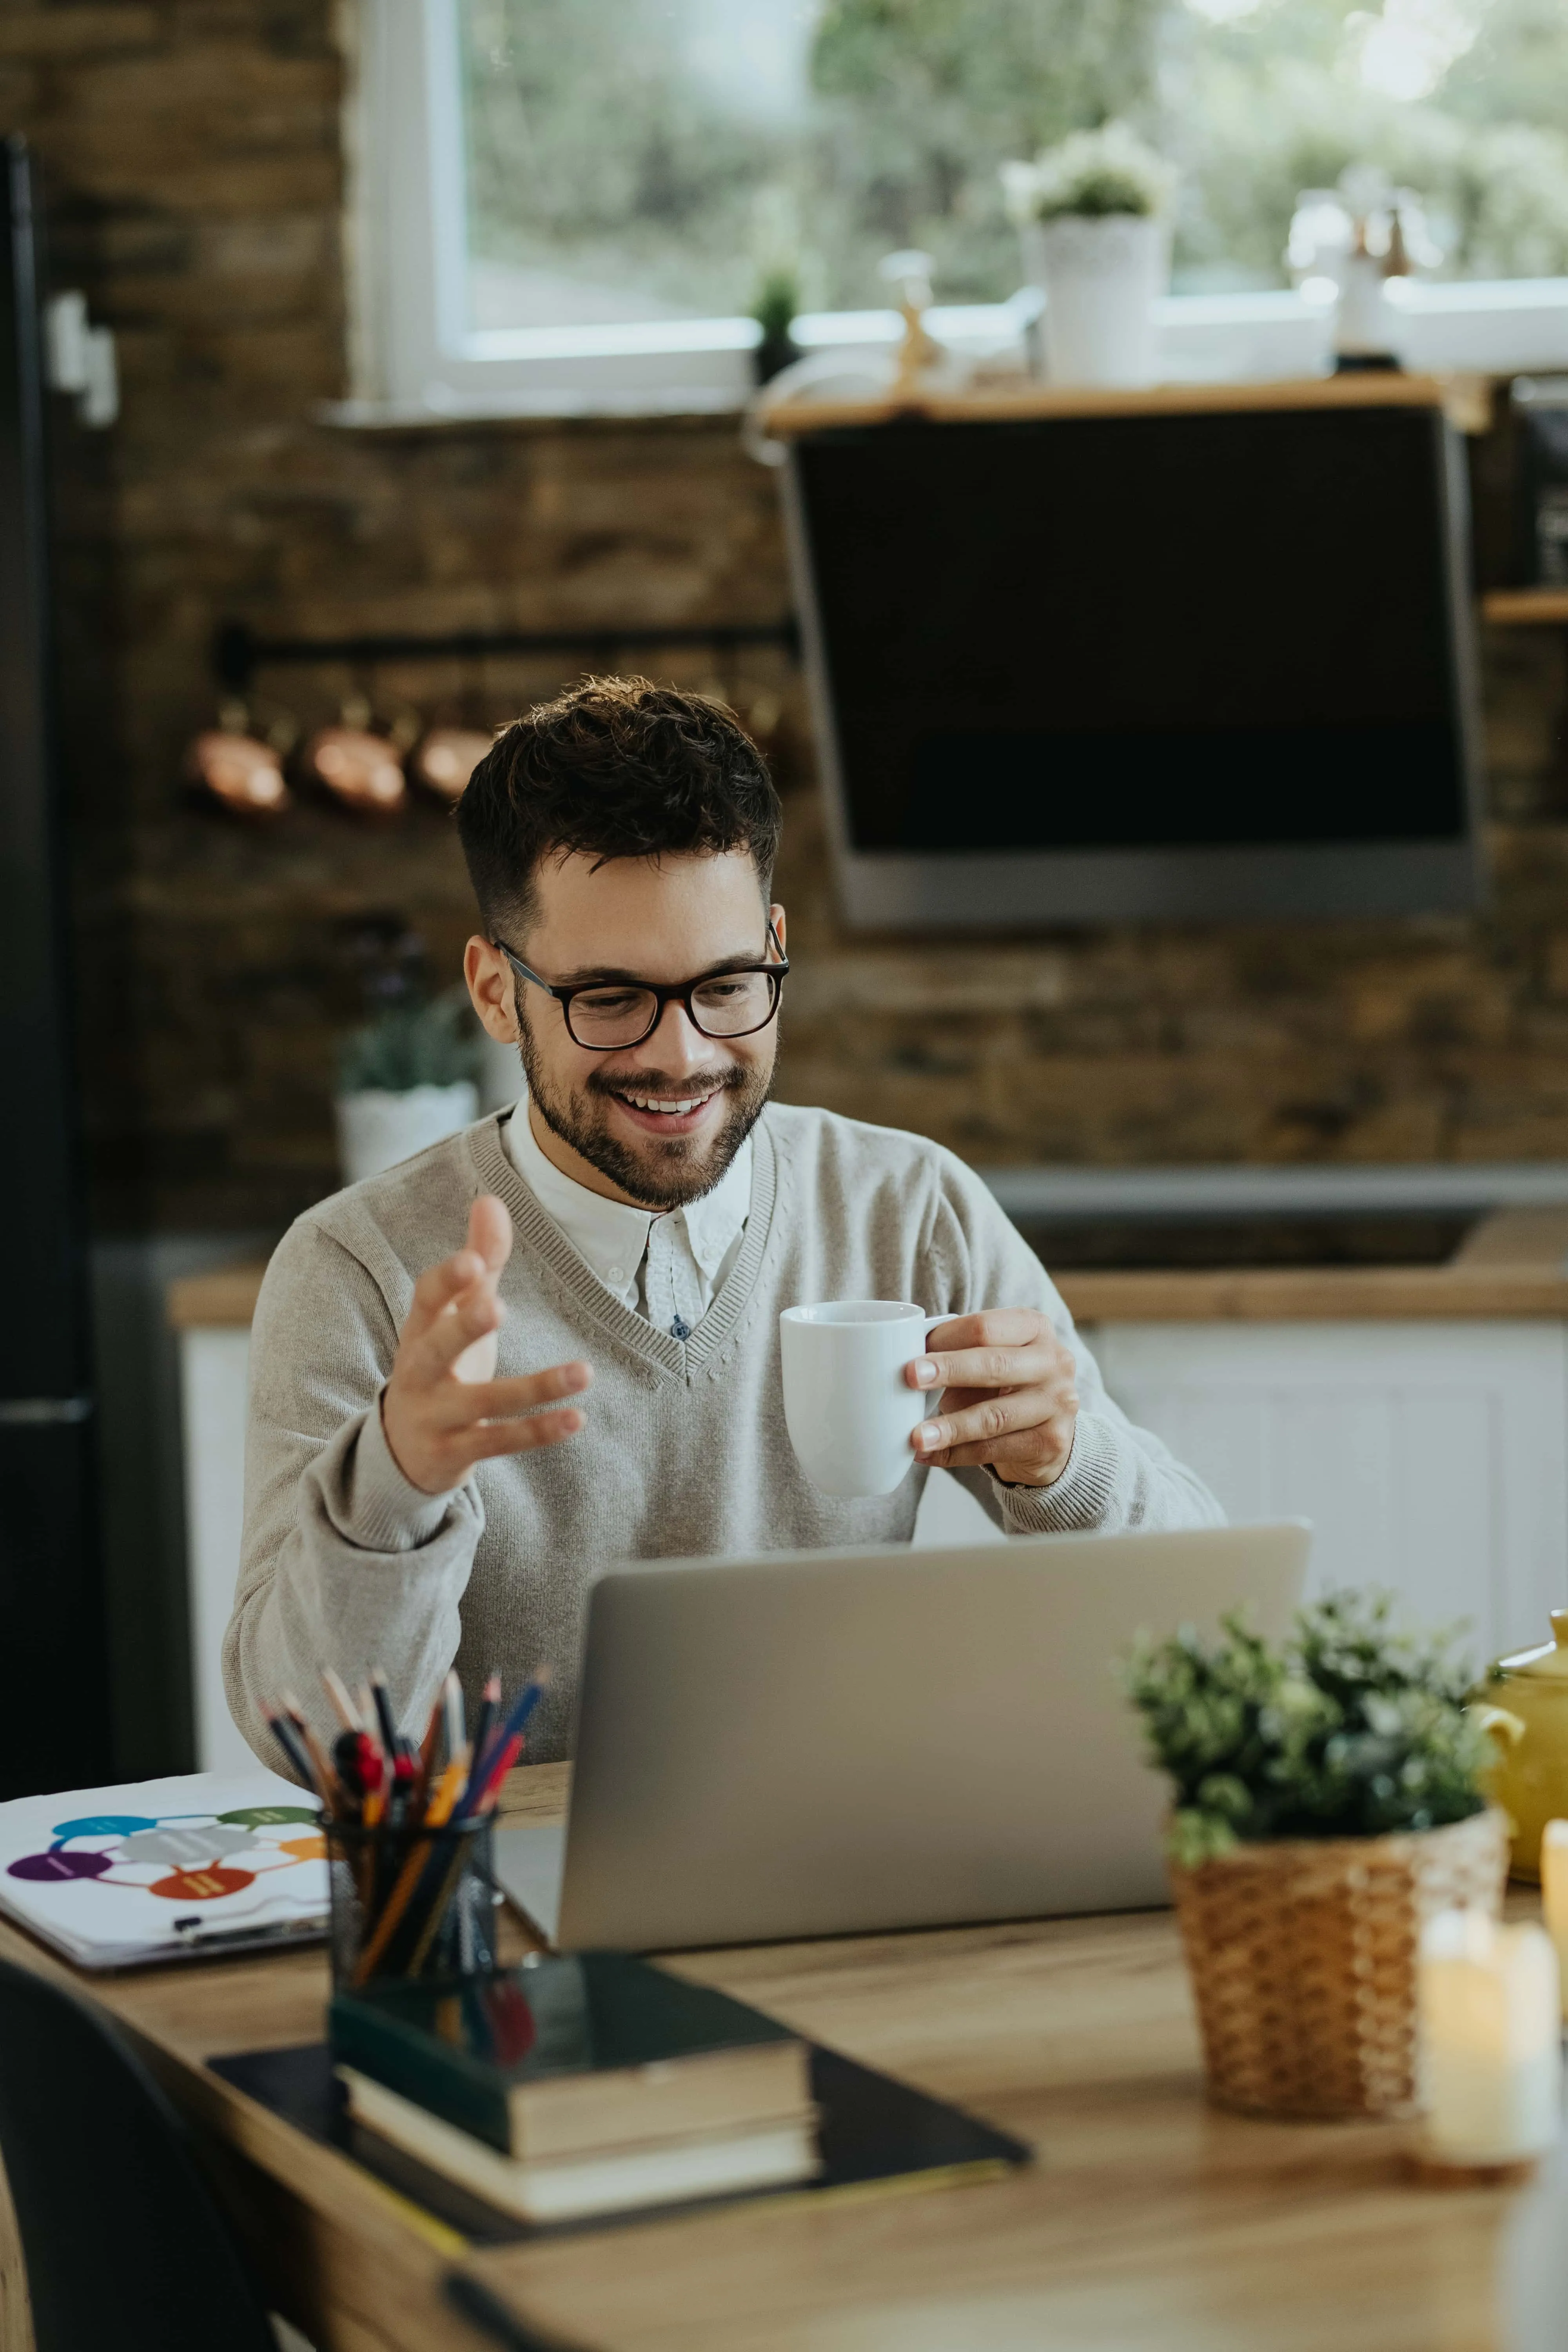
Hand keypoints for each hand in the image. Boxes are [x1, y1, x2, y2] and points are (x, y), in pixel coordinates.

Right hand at [381, 1195, 591, 1495]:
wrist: (401, 1452)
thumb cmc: (439, 1366)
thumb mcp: (454, 1315)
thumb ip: (477, 1261)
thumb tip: (491, 1199)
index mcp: (418, 1332)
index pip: (425, 1300)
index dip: (447, 1281)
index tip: (473, 1260)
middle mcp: (420, 1373)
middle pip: (437, 1349)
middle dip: (464, 1328)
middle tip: (495, 1306)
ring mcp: (436, 1417)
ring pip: (484, 1403)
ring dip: (535, 1387)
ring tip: (584, 1371)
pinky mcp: (457, 1454)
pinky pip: (500, 1442)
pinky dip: (538, 1431)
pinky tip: (577, 1418)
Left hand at [906, 1309, 1078, 1488]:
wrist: (1047, 1432)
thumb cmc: (1004, 1385)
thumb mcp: (987, 1360)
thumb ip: (957, 1354)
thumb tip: (908, 1363)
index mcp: (1035, 1328)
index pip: (986, 1328)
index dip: (946, 1339)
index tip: (911, 1352)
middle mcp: (1054, 1361)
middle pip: (995, 1364)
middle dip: (949, 1371)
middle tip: (909, 1378)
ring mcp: (1058, 1403)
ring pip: (995, 1416)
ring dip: (950, 1427)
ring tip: (916, 1436)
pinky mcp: (1052, 1441)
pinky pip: (994, 1450)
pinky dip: (955, 1455)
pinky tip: (926, 1455)